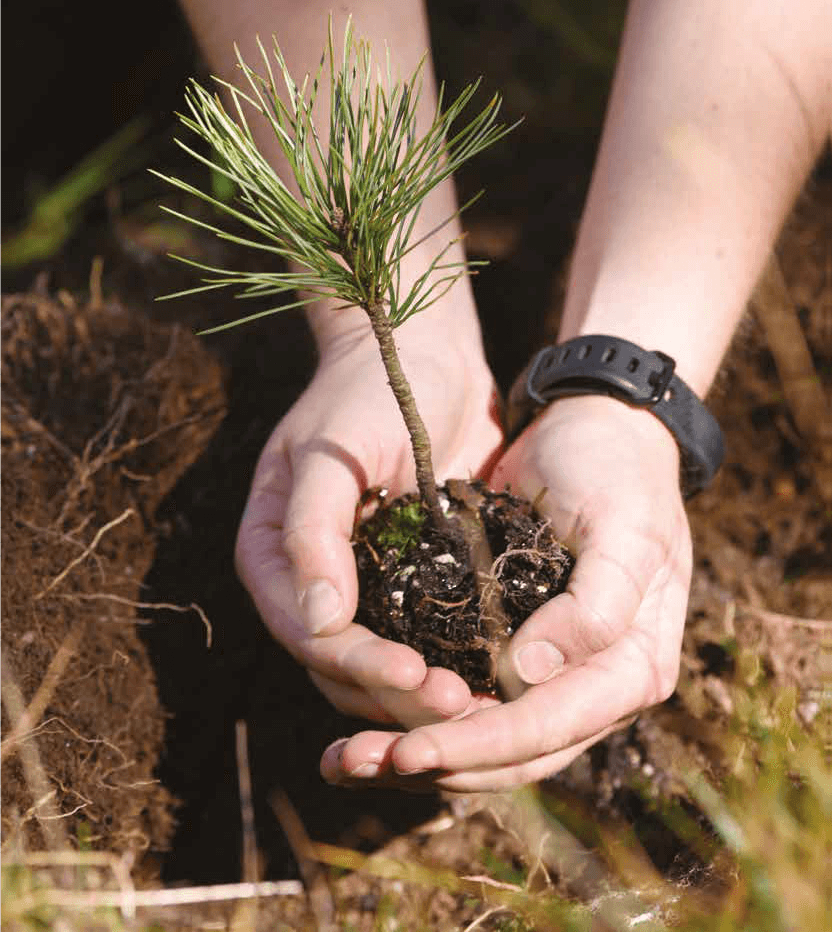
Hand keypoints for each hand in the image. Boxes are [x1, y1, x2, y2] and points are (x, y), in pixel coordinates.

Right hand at [235, 324, 503, 732]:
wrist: (425, 356)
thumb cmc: (366, 393)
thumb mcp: (333, 450)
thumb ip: (314, 529)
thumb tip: (316, 622)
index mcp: (273, 554)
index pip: (308, 634)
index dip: (360, 664)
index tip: (417, 675)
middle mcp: (309, 583)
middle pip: (341, 668)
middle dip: (397, 693)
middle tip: (461, 704)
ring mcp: (362, 587)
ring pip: (380, 670)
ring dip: (424, 695)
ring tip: (482, 705)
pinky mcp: (413, 583)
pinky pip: (424, 641)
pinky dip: (451, 665)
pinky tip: (493, 681)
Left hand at [321, 394, 691, 790]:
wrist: (600, 427)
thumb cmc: (617, 471)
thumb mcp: (625, 528)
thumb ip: (595, 605)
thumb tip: (529, 671)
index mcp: (631, 669)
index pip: (546, 727)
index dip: (476, 745)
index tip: (408, 749)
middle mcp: (592, 688)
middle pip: (508, 754)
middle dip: (431, 762)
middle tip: (350, 764)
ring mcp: (550, 673)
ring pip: (480, 739)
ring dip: (411, 750)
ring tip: (338, 760)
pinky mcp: (511, 650)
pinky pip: (465, 700)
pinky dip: (414, 712)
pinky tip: (360, 722)